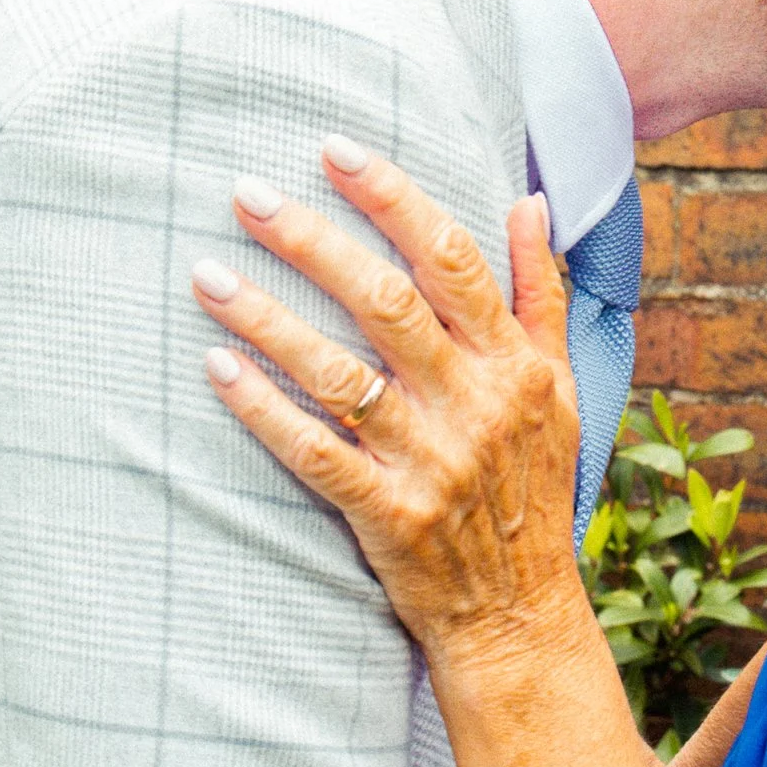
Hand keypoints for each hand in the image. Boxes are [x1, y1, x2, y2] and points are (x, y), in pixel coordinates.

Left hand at [192, 143, 588, 673]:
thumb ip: (540, 295)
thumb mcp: (561, 391)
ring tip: (206, 273)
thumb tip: (526, 201)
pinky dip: (263, 407)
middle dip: (313, 240)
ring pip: (339, 373)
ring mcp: (432, 462)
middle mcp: (478, 405)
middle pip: (387, 303)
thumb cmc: (532, 490)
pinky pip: (314, 451)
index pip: (453, 259)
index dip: (393, 197)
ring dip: (268, 317)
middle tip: (246, 194)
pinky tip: (217, 365)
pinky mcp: (388, 515)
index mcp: (518, 365)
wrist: (520, 616)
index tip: (334, 149)